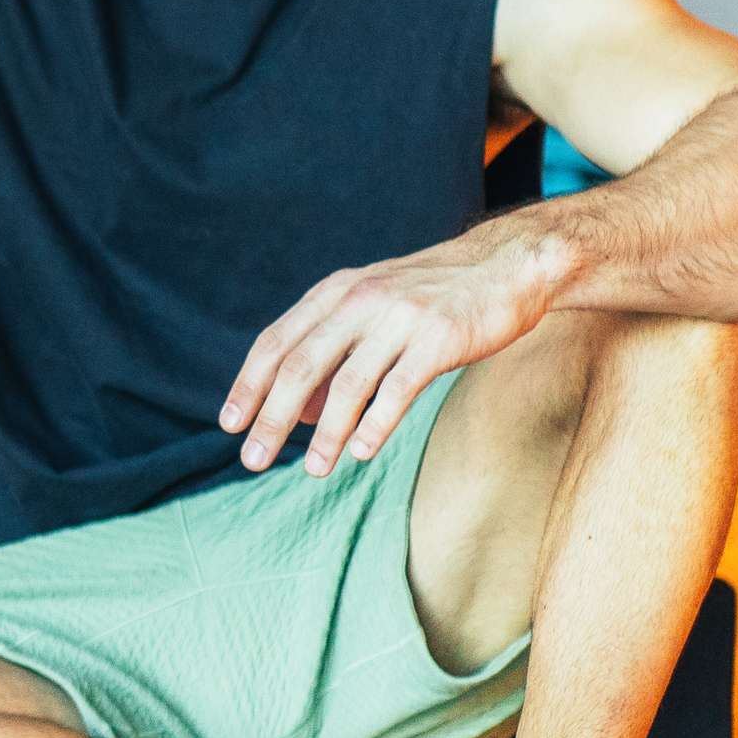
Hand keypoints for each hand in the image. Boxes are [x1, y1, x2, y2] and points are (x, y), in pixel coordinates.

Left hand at [218, 223, 572, 475]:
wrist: (507, 267)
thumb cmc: (433, 297)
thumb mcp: (371, 310)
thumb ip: (331, 354)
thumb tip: (293, 413)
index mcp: (335, 292)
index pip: (276, 342)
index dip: (249, 384)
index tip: (230, 425)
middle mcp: (360, 300)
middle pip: (300, 366)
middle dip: (271, 418)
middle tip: (252, 460)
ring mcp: (399, 318)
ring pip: (348, 384)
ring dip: (325, 433)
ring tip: (313, 470)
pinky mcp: (439, 338)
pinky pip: (399, 388)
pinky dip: (376, 423)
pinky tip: (359, 452)